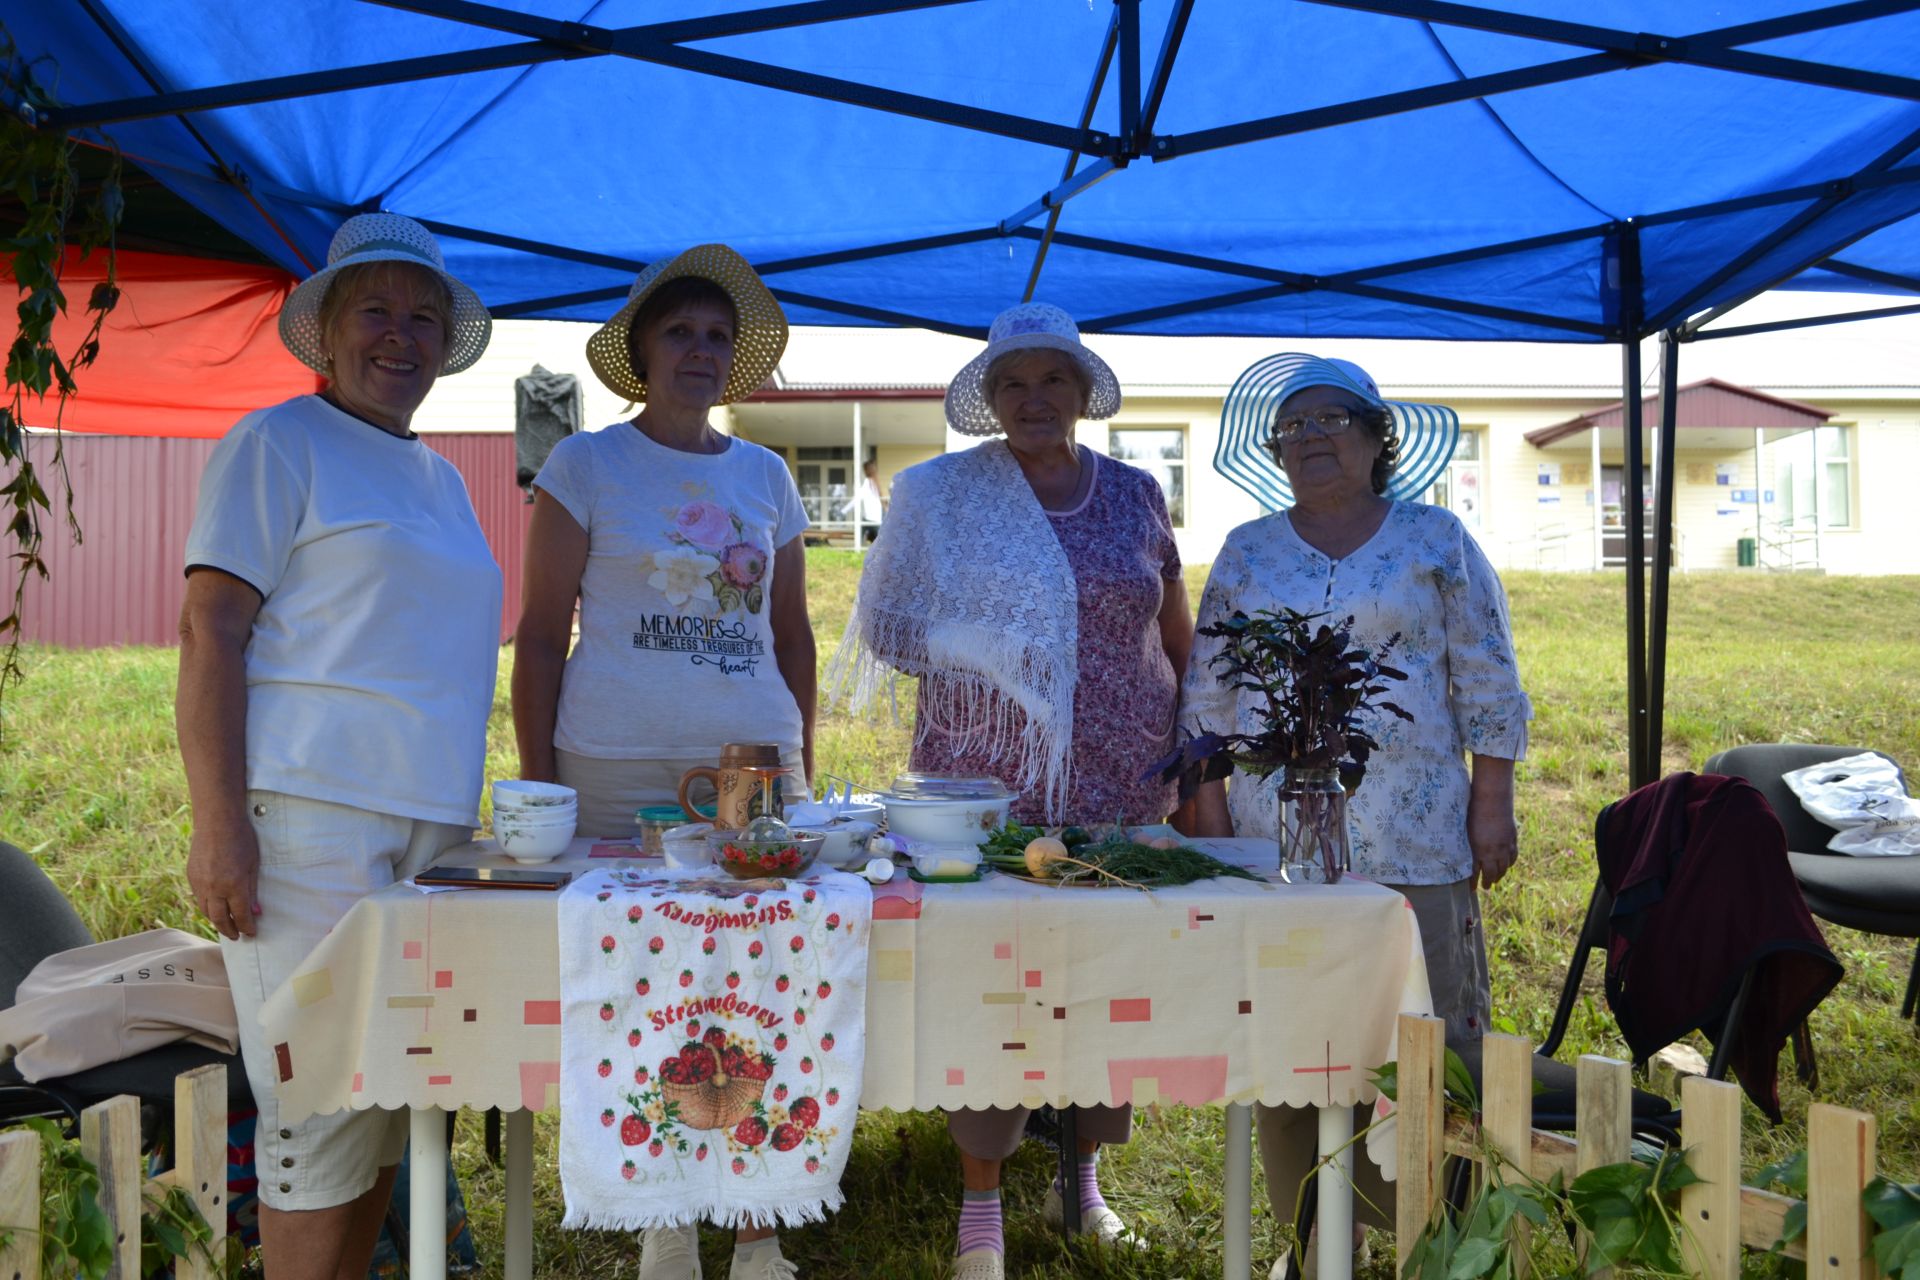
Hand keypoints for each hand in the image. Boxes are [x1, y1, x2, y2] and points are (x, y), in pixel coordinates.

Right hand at [187, 821, 261, 939]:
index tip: (251, 933)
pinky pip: (199, 899)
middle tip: (236, 936)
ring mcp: (200, 883)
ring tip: (226, 925)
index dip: (247, 927)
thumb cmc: (241, 839)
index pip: (241, 915)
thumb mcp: (253, 865)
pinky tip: (215, 908)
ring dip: (216, 921)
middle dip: (229, 930)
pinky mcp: (191, 877)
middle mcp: (214, 888)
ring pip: (206, 911)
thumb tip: (256, 912)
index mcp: (233, 885)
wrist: (216, 821)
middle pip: (220, 919)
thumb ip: (252, 890)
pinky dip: (207, 907)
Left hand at [1466, 787, 1517, 890]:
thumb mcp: (1465, 829)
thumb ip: (1467, 844)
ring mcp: (1504, 846)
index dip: (1473, 882)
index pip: (1476, 872)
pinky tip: (1507, 865)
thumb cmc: (1473, 810)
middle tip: (1486, 887)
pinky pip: (1512, 856)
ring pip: (1504, 867)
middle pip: (1492, 873)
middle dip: (1488, 882)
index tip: (1471, 890)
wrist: (1492, 798)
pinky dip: (1509, 863)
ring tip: (1496, 880)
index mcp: (1478, 850)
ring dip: (1500, 875)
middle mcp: (1493, 851)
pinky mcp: (1512, 839)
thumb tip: (1462, 854)